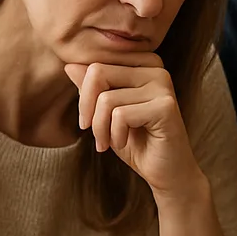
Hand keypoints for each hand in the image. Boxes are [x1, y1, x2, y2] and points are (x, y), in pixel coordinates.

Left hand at [64, 55, 203, 203]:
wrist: (165, 172)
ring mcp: (163, 86)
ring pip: (106, 99)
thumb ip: (93, 88)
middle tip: (89, 130)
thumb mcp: (106, 113)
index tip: (87, 118)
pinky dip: (115, 135)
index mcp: (143, 64)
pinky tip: (123, 143)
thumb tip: (70, 65)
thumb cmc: (137, 142)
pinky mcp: (165, 107)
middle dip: (86, 108)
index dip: (83, 93)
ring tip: (108, 142)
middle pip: (98, 73)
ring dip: (100, 128)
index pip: (96, 63)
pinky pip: (121, 115)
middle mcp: (156, 69)